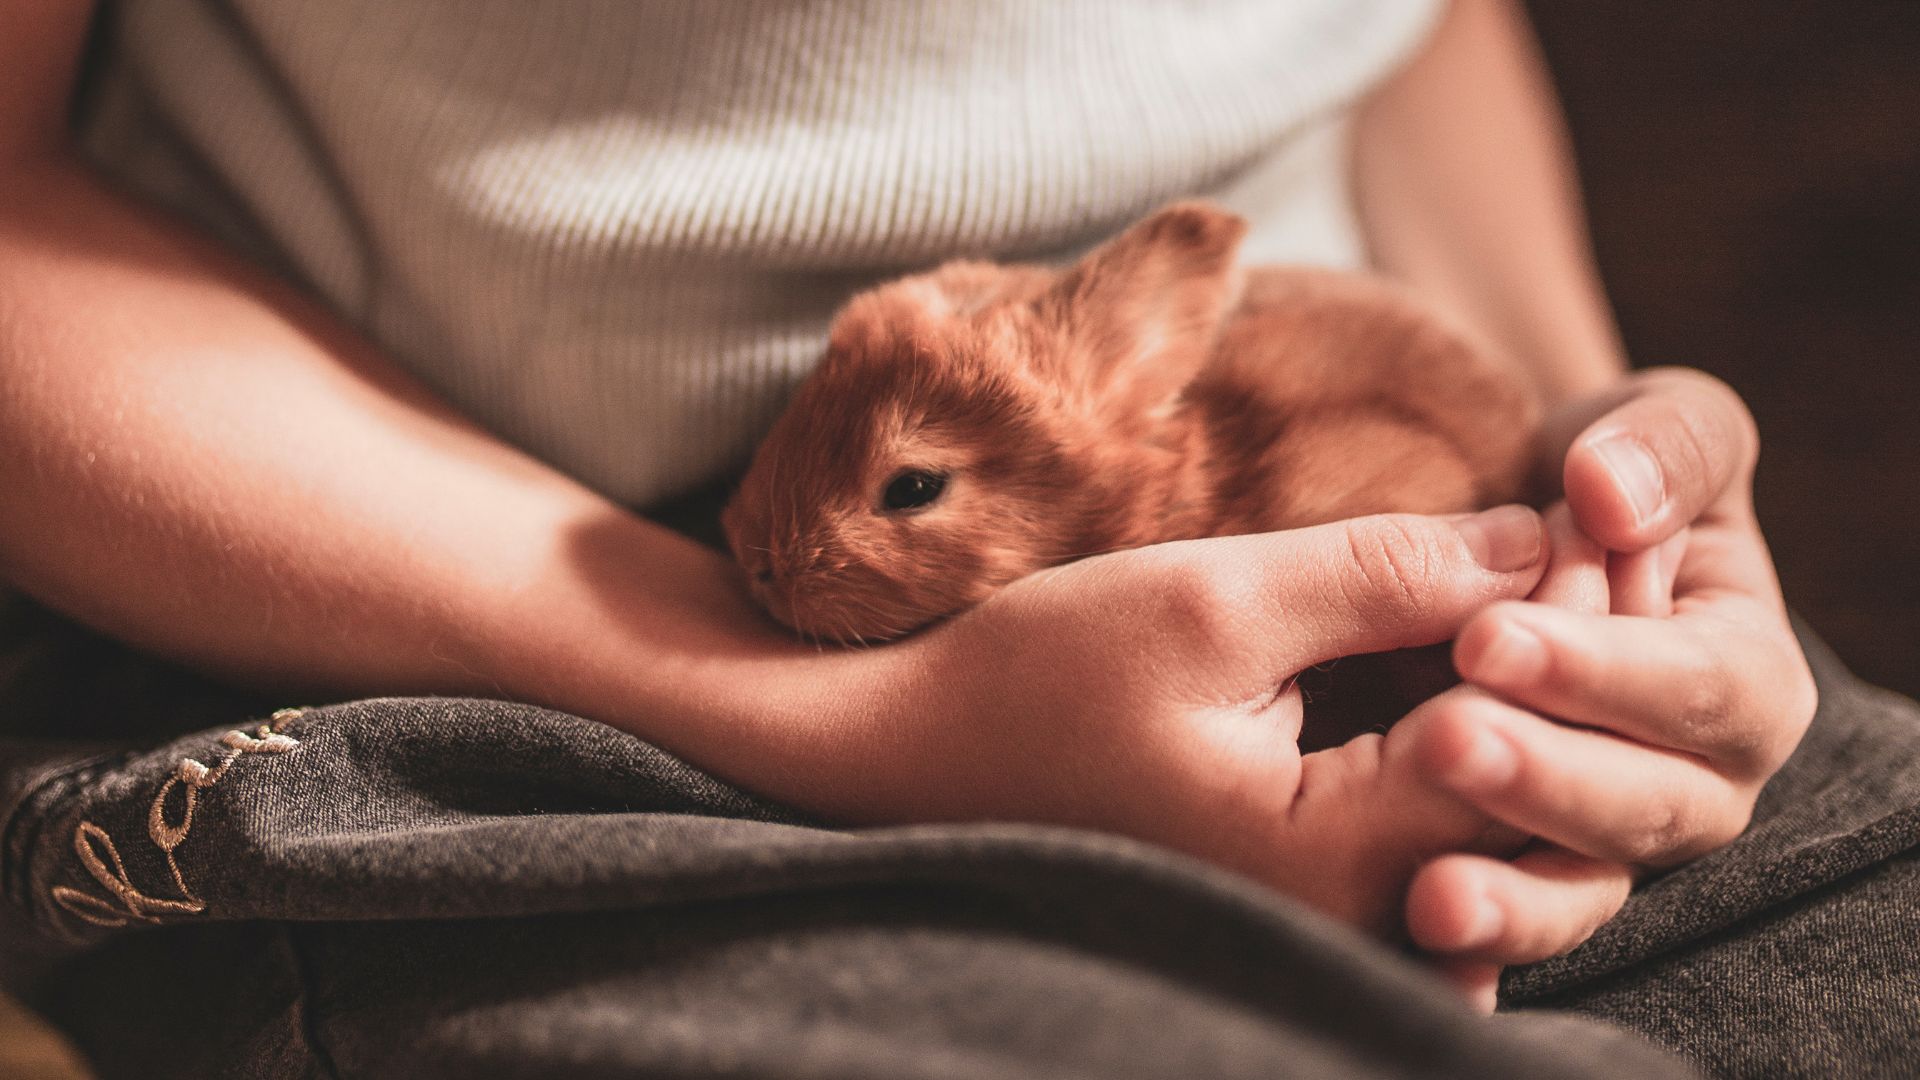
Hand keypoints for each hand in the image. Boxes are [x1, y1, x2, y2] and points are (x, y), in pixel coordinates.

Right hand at [863, 507, 1547, 934]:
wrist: (916, 756)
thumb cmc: (1040, 677)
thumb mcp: (1212, 600)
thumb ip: (1386, 573)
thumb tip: (1541, 540)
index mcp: (1331, 860)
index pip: (1526, 742)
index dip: (1582, 624)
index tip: (1608, 522)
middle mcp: (1352, 920)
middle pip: (1540, 802)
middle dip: (1585, 676)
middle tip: (1617, 560)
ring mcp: (1334, 920)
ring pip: (1503, 825)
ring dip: (1543, 710)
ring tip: (1565, 601)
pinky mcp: (1314, 893)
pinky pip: (1442, 833)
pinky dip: (1482, 748)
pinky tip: (1479, 666)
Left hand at [1403, 369, 1816, 996]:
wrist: (1511, 526)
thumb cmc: (1598, 474)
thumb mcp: (1647, 431)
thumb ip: (1665, 448)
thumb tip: (1612, 495)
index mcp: (1747, 675)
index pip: (1707, 692)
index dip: (1605, 669)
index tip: (1487, 638)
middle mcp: (1695, 777)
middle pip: (1651, 810)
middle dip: (1550, 779)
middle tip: (1444, 741)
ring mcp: (1604, 836)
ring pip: (1582, 888)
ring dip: (1512, 894)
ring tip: (1429, 893)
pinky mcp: (1521, 870)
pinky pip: (1508, 920)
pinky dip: (1470, 938)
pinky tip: (1411, 942)